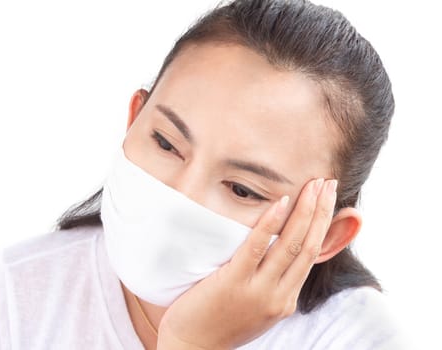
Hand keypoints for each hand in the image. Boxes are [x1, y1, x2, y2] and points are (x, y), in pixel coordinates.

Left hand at [156, 178, 337, 348]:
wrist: (193, 349)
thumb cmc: (220, 323)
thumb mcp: (255, 305)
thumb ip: (270, 281)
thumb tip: (275, 252)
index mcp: (285, 300)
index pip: (311, 255)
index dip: (322, 225)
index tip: (328, 199)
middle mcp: (279, 297)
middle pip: (308, 246)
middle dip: (321, 212)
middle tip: (329, 182)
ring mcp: (259, 291)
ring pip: (291, 245)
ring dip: (305, 211)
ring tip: (314, 185)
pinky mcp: (234, 283)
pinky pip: (256, 248)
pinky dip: (270, 223)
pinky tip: (280, 202)